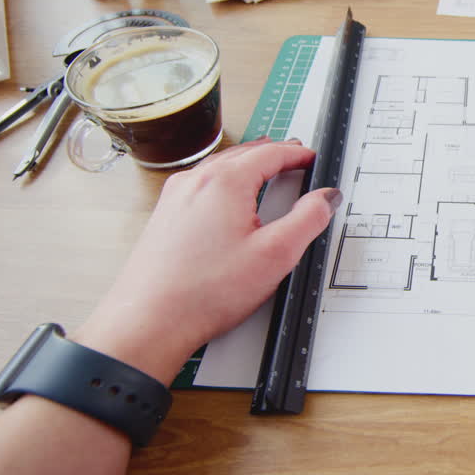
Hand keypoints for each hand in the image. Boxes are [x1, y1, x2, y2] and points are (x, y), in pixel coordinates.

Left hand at [72, 138, 340, 382]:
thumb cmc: (204, 292)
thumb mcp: (275, 255)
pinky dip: (223, 180)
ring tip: (264, 169)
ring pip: (218, 167)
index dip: (297, 153)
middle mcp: (194, 182)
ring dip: (246, 164)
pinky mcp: (163, 217)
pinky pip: (199, 185)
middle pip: (242, 154)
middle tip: (293, 157)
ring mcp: (174, 198)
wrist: (149, 321)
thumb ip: (308, 220)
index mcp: (224, 182)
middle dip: (271, 153)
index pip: (270, 153)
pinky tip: (227, 198)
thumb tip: (325, 198)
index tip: (312, 157)